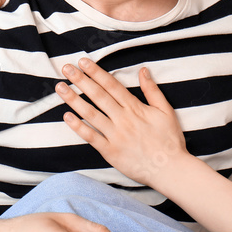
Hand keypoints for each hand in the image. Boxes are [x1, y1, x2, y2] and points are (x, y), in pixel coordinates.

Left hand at [56, 59, 187, 186]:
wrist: (170, 169)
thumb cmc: (170, 141)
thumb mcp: (166, 111)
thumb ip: (152, 90)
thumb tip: (143, 70)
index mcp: (135, 108)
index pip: (112, 86)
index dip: (96, 72)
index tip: (83, 62)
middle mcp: (123, 119)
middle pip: (98, 96)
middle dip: (81, 80)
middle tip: (66, 68)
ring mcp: (115, 135)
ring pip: (91, 114)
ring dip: (74, 100)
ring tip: (60, 88)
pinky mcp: (110, 152)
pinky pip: (91, 137)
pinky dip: (78, 127)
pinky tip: (67, 117)